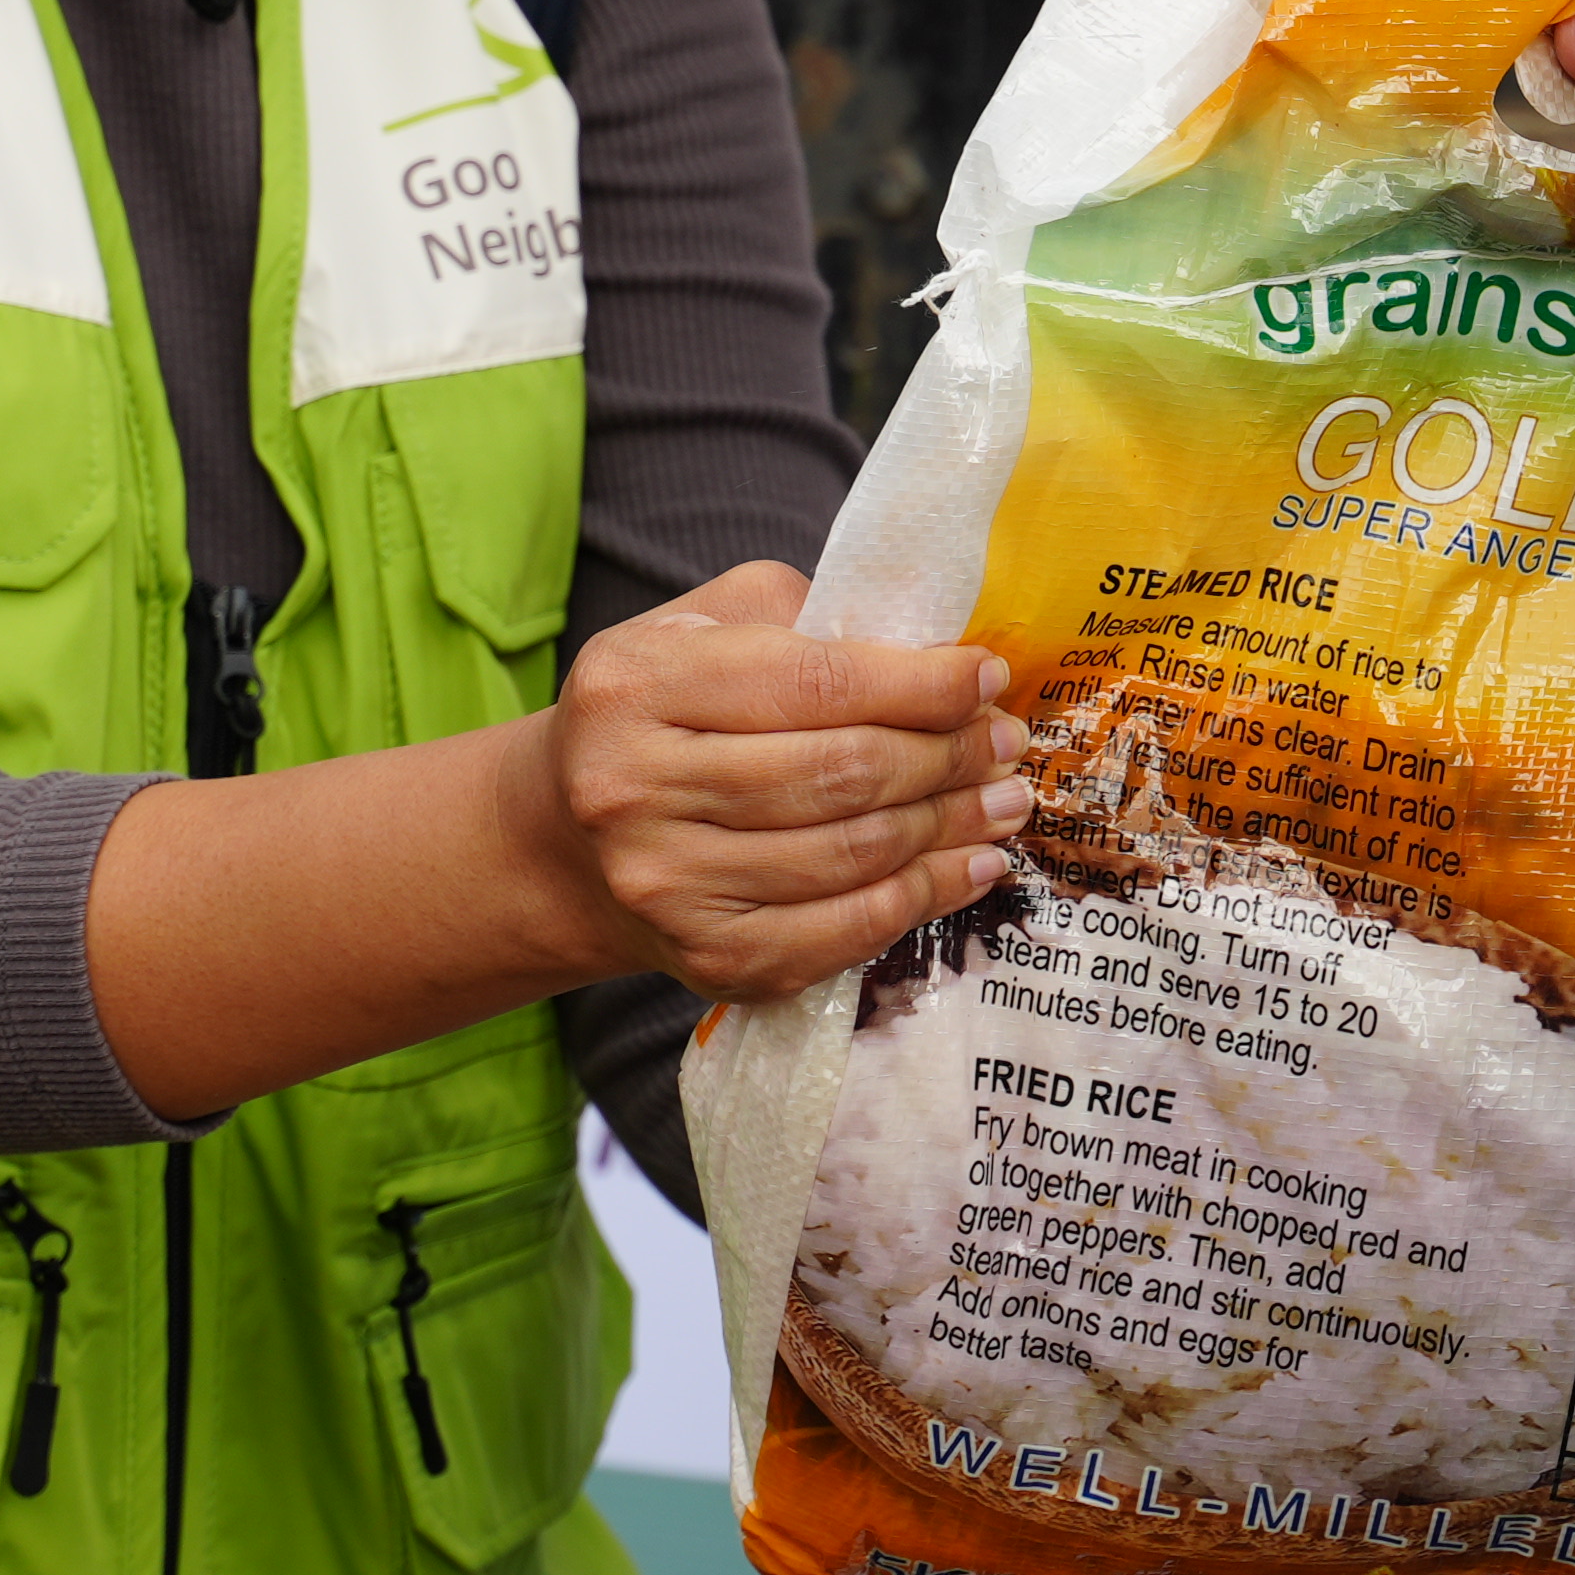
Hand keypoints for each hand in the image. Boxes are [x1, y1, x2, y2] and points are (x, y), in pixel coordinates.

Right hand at [545, 565, 1022, 1000]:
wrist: (568, 841)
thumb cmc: (661, 714)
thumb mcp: (703, 628)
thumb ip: (806, 616)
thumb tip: (938, 648)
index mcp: (636, 686)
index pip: (815, 682)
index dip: (921, 682)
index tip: (986, 676)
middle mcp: (635, 789)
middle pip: (841, 773)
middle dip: (948, 755)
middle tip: (1006, 743)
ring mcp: (669, 885)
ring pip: (853, 854)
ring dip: (951, 826)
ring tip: (1004, 801)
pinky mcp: (709, 958)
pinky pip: (844, 929)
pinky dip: (923, 897)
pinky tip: (967, 866)